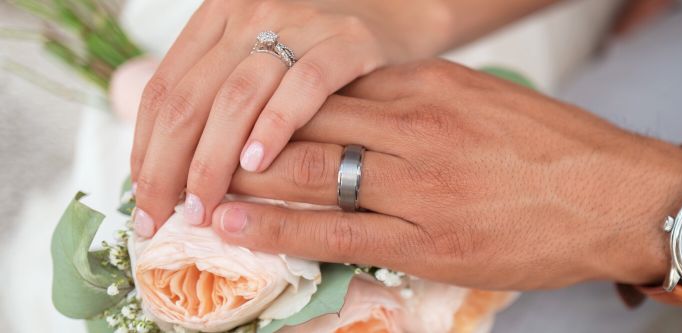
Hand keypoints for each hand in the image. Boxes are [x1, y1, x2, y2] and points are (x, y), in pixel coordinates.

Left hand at [129, 0, 452, 236]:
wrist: (399, 12)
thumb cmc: (323, 51)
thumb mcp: (262, 58)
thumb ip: (220, 95)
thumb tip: (171, 170)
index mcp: (219, 18)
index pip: (163, 91)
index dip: (145, 151)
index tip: (145, 201)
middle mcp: (250, 13)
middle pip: (190, 100)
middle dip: (168, 168)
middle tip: (164, 218)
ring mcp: (298, 24)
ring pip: (236, 98)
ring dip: (212, 161)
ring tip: (204, 206)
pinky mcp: (346, 41)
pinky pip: (303, 87)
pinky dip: (275, 127)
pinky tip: (259, 164)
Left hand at [211, 59, 681, 289]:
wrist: (619, 197)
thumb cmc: (558, 150)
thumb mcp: (487, 101)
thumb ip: (424, 102)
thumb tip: (368, 109)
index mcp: (431, 85)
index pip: (330, 85)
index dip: (272, 99)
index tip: (235, 109)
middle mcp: (416, 126)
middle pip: (305, 121)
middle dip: (243, 135)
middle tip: (191, 145)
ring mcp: (420, 183)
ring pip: (310, 172)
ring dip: (243, 178)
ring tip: (191, 187)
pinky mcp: (427, 238)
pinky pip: (335, 231)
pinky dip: (276, 227)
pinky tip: (233, 225)